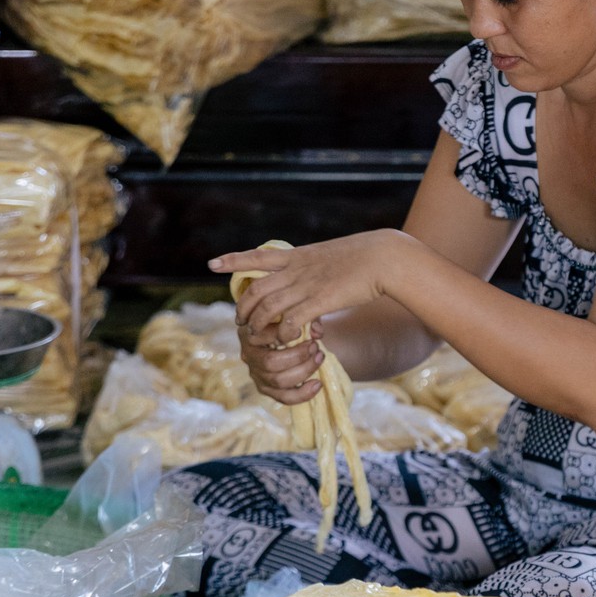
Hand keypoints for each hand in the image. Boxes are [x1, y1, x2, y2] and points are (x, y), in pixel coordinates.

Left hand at [214, 232, 412, 347]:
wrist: (383, 258)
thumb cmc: (364, 258)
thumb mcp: (330, 255)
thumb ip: (314, 266)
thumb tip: (311, 270)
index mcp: (298, 256)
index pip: (257, 256)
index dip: (233, 261)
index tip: (211, 264)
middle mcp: (296, 269)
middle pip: (256, 289)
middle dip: (243, 307)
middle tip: (240, 321)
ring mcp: (306, 285)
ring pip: (268, 308)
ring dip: (258, 325)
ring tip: (256, 336)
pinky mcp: (320, 301)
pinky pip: (291, 321)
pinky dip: (283, 333)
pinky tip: (284, 340)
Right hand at [238, 321, 323, 404]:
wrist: (281, 333)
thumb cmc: (286, 318)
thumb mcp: (294, 310)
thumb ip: (306, 317)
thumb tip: (317, 332)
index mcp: (249, 331)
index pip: (260, 335)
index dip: (281, 335)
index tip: (300, 331)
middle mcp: (248, 354)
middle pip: (270, 362)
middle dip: (298, 356)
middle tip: (315, 347)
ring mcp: (255, 373)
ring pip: (278, 381)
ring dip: (304, 371)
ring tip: (320, 358)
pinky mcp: (266, 387)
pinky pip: (284, 397)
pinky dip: (303, 394)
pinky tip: (317, 384)